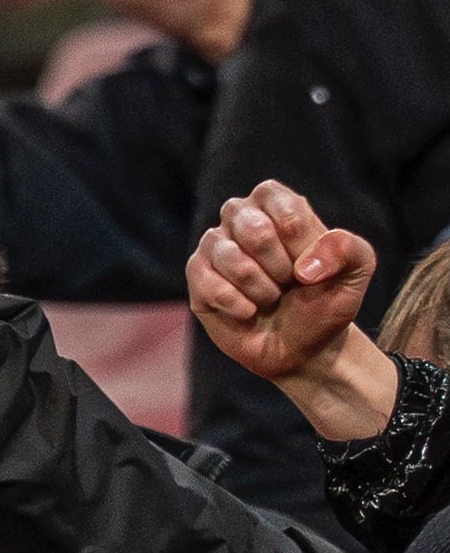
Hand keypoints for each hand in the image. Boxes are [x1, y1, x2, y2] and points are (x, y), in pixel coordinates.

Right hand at [184, 178, 394, 438]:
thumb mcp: (354, 272)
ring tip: (270, 298)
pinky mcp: (198, 276)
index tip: (309, 267)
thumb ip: (345, 249)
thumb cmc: (325, 303)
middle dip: (278, 266)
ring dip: (259, 288)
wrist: (303, 348)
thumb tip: (306, 266)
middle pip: (253, 228)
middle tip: (287, 283)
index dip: (298, 241)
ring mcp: (215, 245)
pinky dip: (236, 304)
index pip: (280, 204)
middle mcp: (242, 216)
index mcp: (279, 204)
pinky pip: (208, 283)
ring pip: (228, 256)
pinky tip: (249, 312)